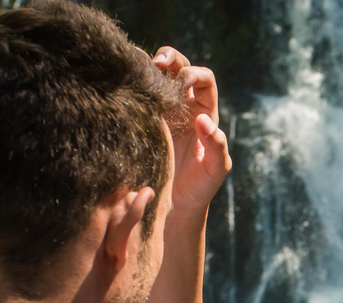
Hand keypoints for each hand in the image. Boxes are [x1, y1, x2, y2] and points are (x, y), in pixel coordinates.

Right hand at [151, 47, 232, 216]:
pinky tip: (126, 88)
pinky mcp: (144, 120)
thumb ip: (217, 146)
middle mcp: (185, 107)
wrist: (176, 204)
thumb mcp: (216, 170)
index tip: (181, 83)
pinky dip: (134, 85)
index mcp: (206, 112)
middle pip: (180, 68)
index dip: (194, 74)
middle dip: (170, 58)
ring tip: (138, 70)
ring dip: (149, 67)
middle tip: (157, 63)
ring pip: (157, 77)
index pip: (204, 80)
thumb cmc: (201, 187)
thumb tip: (204, 121)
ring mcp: (162, 112)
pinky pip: (139, 95)